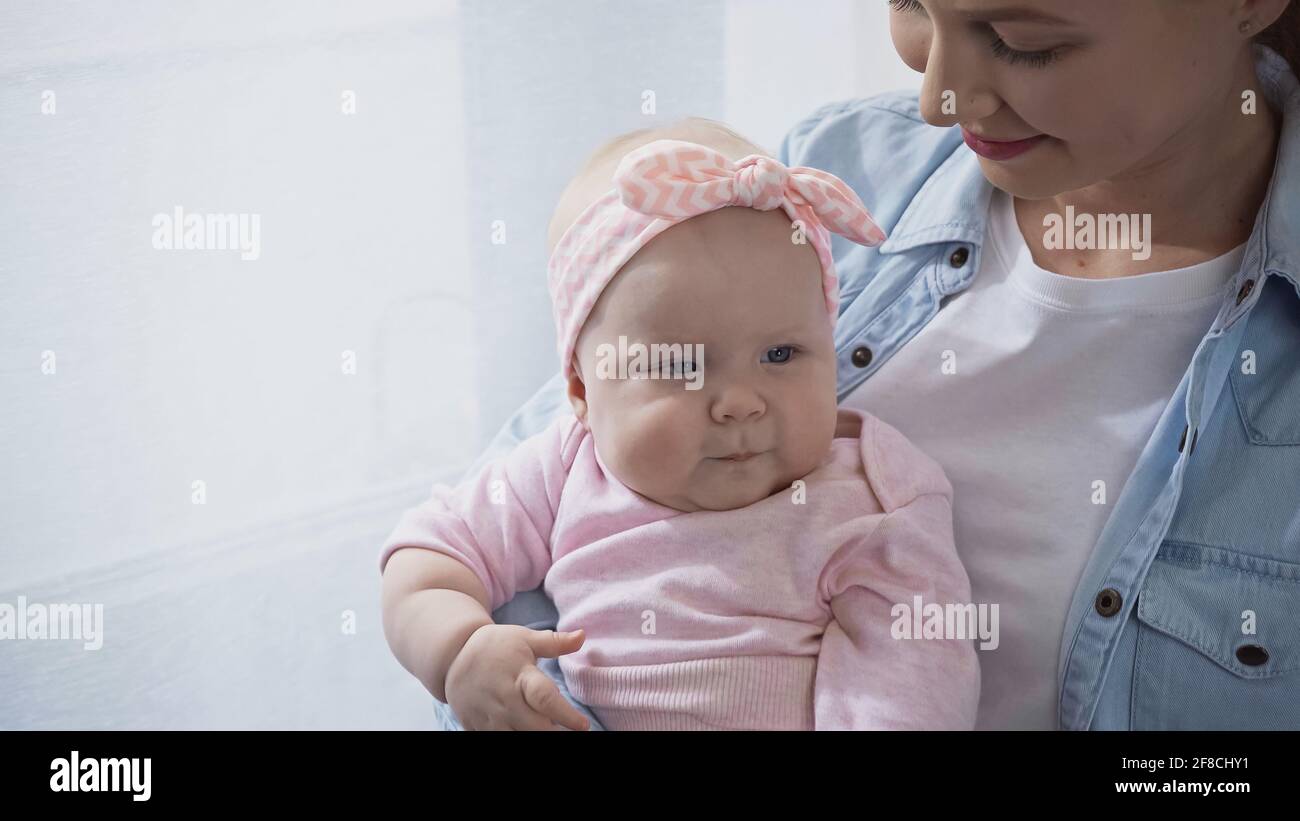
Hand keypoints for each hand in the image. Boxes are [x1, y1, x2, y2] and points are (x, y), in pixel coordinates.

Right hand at [444, 624, 590, 730]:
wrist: (453, 656)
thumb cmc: (496, 646)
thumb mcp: (524, 638)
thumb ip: (555, 642)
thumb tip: (582, 635)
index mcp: (520, 675)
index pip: (545, 699)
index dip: (566, 715)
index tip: (583, 725)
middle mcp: (504, 699)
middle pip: (535, 727)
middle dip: (554, 732)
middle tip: (566, 729)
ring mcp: (489, 716)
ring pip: (517, 738)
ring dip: (534, 736)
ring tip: (545, 728)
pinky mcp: (476, 727)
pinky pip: (498, 741)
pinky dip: (513, 738)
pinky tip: (523, 730)